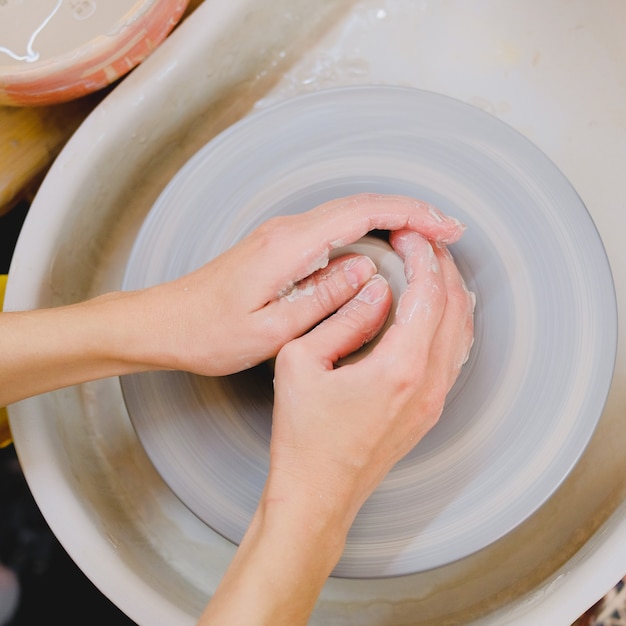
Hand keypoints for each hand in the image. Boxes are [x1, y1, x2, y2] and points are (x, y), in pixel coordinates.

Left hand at [129, 193, 464, 374]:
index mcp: (288, 247)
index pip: (362, 213)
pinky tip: (383, 254)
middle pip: (361, 206)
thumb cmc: (207, 333)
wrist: (163, 323)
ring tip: (428, 244)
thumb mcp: (268, 331)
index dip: (411, 215)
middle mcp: (287, 232)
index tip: (445, 229)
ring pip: (349, 217)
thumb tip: (367, 273)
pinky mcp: (279, 249)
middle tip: (449, 235)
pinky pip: (333, 231)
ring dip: (391, 223)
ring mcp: (282, 237)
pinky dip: (367, 235)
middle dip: (411, 214)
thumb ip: (320, 300)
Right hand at [199, 229, 473, 625]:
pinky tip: (431, 310)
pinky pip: (454, 354)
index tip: (406, 234)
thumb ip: (340, 319)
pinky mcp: (428, 411)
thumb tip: (371, 291)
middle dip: (442, 266)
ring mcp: (434, 400)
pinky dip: (449, 321)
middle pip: (456, 307)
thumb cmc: (304, 436)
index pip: (429, 292)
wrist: (318, 494)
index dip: (421, 255)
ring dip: (450, 293)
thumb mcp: (300, 363)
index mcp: (400, 366)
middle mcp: (429, 382)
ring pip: (462, 331)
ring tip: (428, 267)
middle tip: (419, 242)